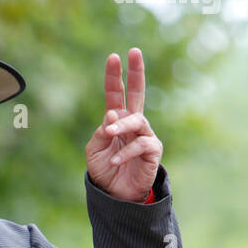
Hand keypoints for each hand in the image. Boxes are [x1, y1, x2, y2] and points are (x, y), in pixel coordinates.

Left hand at [85, 49, 162, 201]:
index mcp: (116, 120)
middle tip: (134, 51)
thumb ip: (100, 132)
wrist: (116, 196)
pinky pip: (141, 144)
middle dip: (135, 72)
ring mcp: (144, 135)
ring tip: (109, 134)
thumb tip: (111, 115)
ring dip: (121, 125)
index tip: (113, 57)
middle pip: (136, 93)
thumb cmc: (105, 171)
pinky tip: (115, 160)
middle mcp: (132, 124)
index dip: (114, 77)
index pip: (115, 94)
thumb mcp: (95, 151)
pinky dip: (126, 151)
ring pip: (136, 120)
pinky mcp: (152, 150)